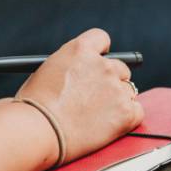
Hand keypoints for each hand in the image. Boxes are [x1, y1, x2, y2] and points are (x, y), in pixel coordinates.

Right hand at [16, 28, 143, 162]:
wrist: (37, 131)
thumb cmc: (33, 107)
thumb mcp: (46, 72)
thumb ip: (68, 67)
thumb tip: (77, 74)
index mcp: (80, 50)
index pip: (102, 39)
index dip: (101, 52)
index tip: (100, 62)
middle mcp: (103, 65)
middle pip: (120, 68)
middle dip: (110, 82)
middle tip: (96, 98)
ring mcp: (116, 88)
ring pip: (128, 91)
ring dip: (117, 101)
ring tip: (95, 117)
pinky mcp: (126, 112)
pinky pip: (136, 111)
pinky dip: (126, 119)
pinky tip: (108, 126)